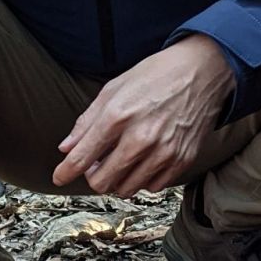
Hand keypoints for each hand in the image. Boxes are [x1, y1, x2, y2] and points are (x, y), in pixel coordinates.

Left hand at [53, 36, 235, 196]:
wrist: (202, 71)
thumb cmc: (155, 76)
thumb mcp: (114, 89)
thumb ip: (87, 121)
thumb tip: (66, 148)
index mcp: (117, 117)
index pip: (81, 159)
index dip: (64, 172)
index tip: (58, 178)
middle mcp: (140, 139)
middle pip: (101, 182)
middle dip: (93, 176)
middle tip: (97, 162)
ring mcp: (163, 152)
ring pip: (126, 189)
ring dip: (117, 179)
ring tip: (120, 160)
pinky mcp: (182, 160)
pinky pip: (152, 187)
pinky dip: (142, 179)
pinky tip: (143, 160)